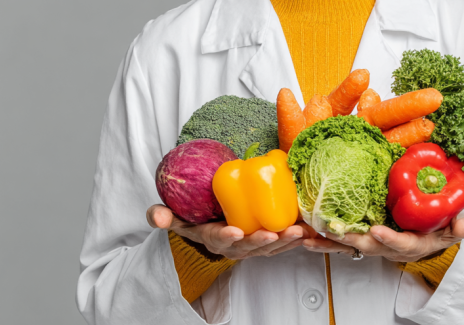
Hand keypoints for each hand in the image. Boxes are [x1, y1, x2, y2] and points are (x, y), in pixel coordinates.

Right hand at [147, 204, 317, 259]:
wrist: (213, 227)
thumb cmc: (199, 220)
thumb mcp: (178, 218)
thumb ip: (165, 217)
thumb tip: (155, 215)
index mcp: (215, 238)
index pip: (220, 240)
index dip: (227, 237)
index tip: (234, 232)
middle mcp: (236, 246)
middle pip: (251, 247)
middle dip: (264, 242)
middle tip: (276, 234)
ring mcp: (253, 245)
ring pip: (271, 247)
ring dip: (286, 242)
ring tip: (299, 233)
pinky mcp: (268, 240)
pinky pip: (283, 242)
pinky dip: (296, 239)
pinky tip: (309, 231)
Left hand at [302, 214, 463, 262]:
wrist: (421, 242)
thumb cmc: (431, 232)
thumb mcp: (448, 231)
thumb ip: (456, 228)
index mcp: (409, 244)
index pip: (400, 243)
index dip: (389, 239)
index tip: (377, 231)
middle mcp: (387, 248)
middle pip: (367, 247)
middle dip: (349, 241)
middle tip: (334, 232)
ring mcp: (371, 245)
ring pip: (347, 247)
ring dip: (328, 243)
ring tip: (309, 238)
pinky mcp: (359, 241)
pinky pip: (338, 243)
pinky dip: (322, 240)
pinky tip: (304, 236)